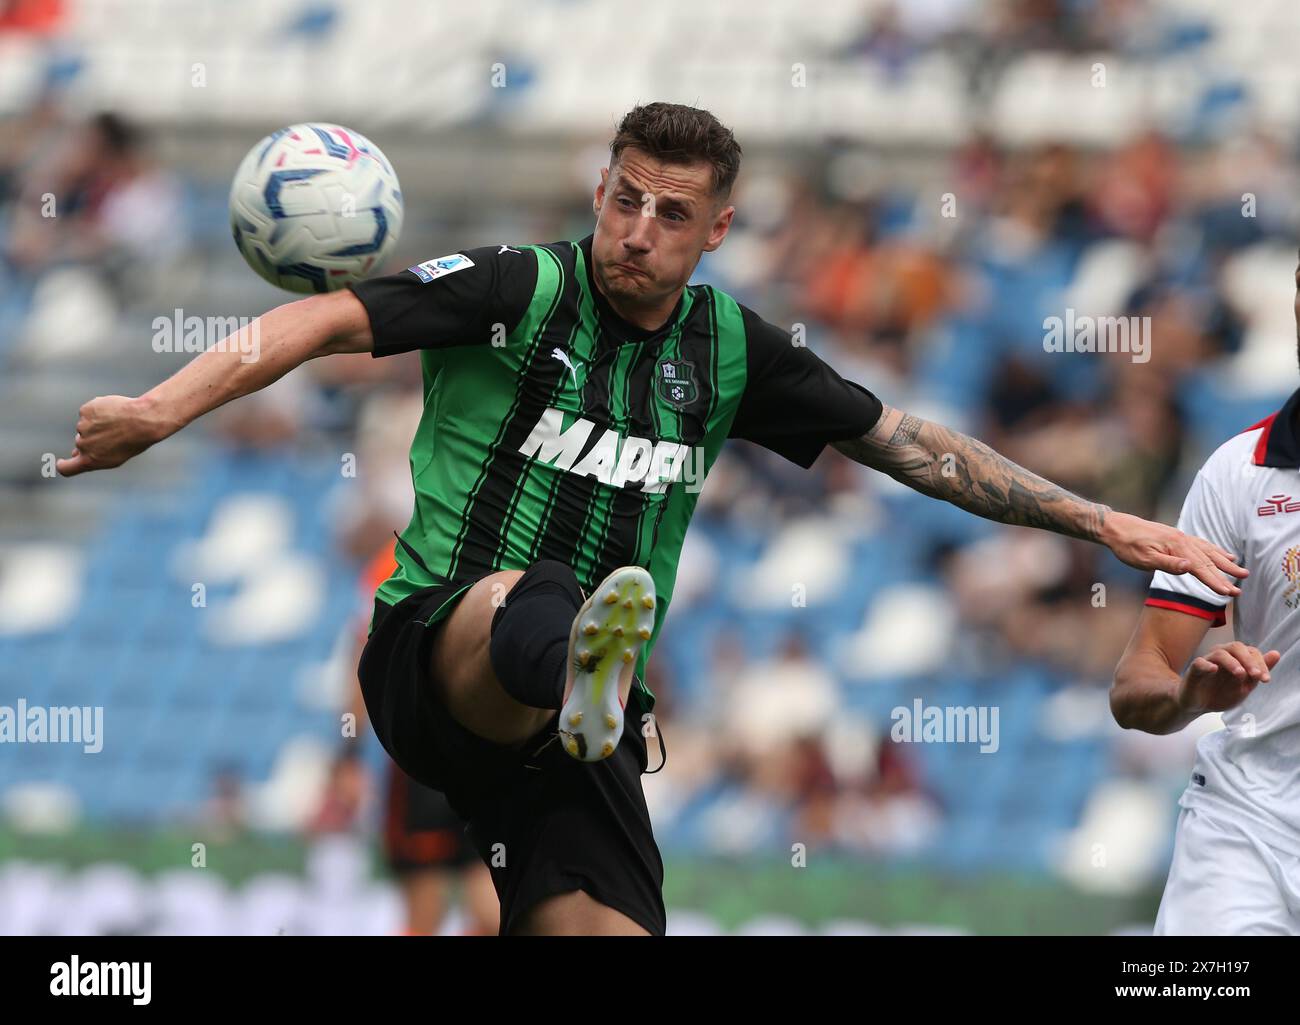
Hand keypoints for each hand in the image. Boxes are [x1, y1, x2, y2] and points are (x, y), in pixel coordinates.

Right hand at [56, 395, 166, 476]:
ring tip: (117, 423)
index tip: (61, 462)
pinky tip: (113, 412)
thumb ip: (94, 456)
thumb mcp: (115, 456)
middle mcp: (83, 445)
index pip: (66, 469)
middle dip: (92, 439)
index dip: (63, 465)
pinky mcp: (85, 411)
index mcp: (90, 461)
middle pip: (80, 442)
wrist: (144, 420)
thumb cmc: (135, 440)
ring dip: (97, 424)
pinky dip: (98, 411)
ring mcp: (82, 427)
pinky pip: (89, 412)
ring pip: (86, 426)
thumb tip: (75, 454)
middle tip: (114, 434)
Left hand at [1099, 510, 1246, 595]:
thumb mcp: (1144, 559)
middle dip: (1226, 574)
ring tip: (1240, 569)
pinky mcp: (1177, 536)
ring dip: (1224, 561)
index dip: (1216, 582)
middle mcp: (1183, 541)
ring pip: (1208, 551)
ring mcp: (1181, 537)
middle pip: (1209, 560)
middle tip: (1242, 585)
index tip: (1230, 593)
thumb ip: (1168, 564)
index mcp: (1177, 548)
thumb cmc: (1128, 546)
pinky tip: (1221, 553)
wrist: (1116, 527)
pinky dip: (1214, 549)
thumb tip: (1189, 567)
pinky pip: (1201, 544)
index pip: (1201, 569)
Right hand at [1179, 642, 1278, 713]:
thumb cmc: (1222, 693)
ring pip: (1220, 653)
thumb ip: (1258, 670)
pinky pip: (1199, 662)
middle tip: (1255, 675)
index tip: (1265, 680)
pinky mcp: (1194, 670)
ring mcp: (1207, 661)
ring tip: (1240, 674)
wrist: (1200, 705)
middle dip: (1248, 660)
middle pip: (1236, 647)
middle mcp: (1222, 655)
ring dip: (1232, 662)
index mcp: (1236, 658)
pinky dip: (1207, 665)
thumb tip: (1276, 653)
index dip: (1261, 663)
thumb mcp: (1245, 685)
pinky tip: (1214, 670)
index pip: (1251, 652)